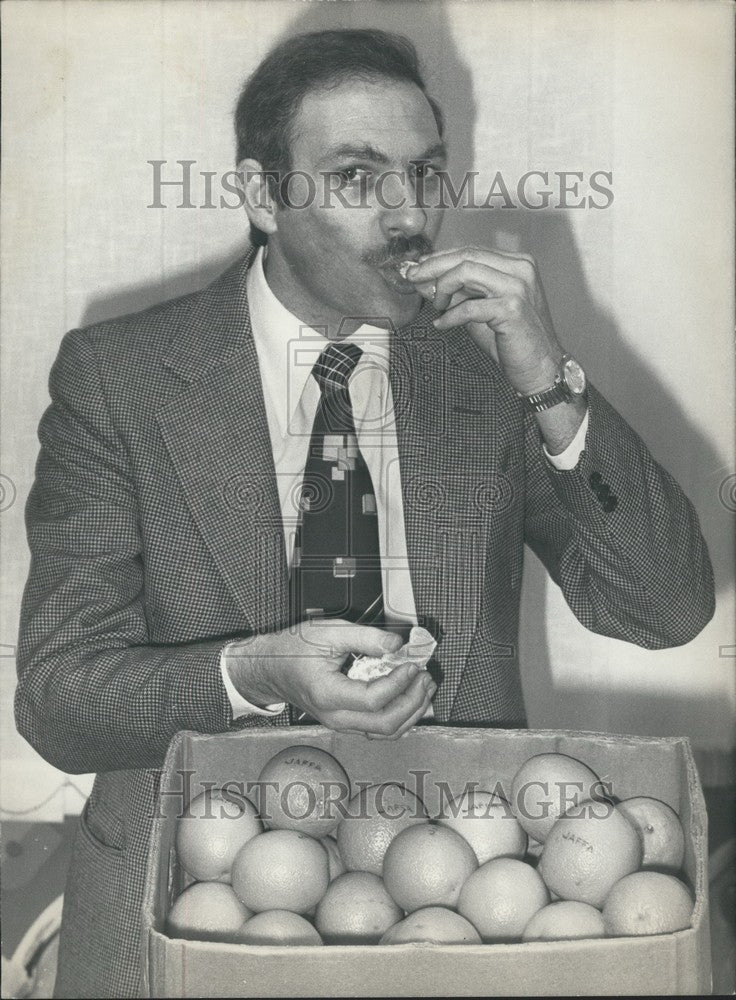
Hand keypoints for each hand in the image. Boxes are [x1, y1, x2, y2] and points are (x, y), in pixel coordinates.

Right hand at [225, 619, 435, 738]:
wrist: (270, 668)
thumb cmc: (292, 649)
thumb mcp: (328, 631)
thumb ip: (364, 636)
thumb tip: (396, 645)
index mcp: (328, 694)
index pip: (373, 700)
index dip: (398, 683)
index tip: (411, 663)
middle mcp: (335, 716)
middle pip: (385, 723)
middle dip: (413, 700)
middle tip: (424, 676)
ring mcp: (341, 724)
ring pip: (385, 733)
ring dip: (412, 712)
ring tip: (424, 687)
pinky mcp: (346, 722)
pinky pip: (379, 729)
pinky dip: (401, 717)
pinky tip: (411, 700)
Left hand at [405, 247, 563, 396]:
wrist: (540, 368)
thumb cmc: (513, 340)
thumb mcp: (482, 309)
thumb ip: (459, 293)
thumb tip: (426, 281)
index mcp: (517, 263)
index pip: (472, 250)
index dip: (441, 257)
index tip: (419, 266)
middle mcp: (520, 269)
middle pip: (467, 255)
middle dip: (433, 266)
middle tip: (413, 277)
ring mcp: (518, 287)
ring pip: (466, 271)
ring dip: (443, 287)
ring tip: (436, 305)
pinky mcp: (512, 309)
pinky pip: (469, 307)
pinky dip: (450, 316)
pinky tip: (442, 324)